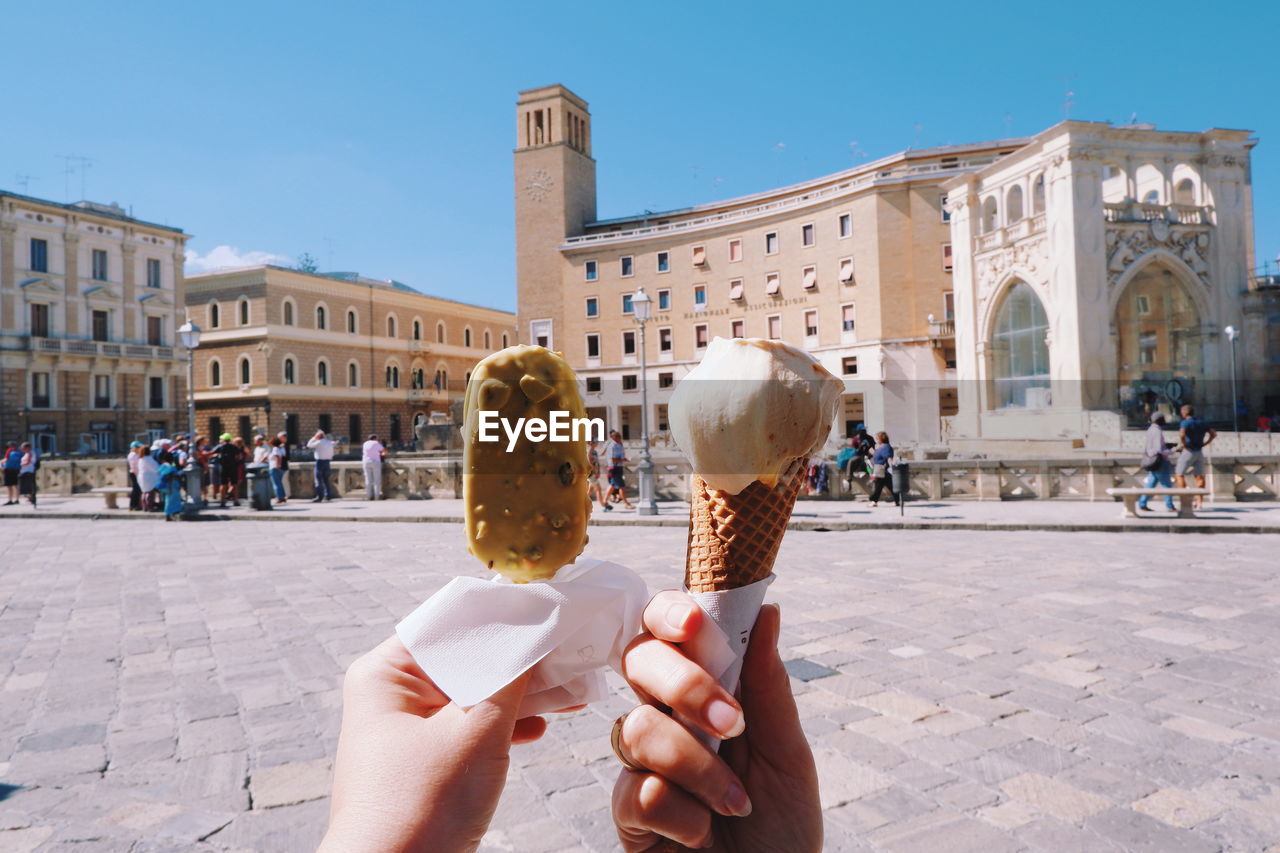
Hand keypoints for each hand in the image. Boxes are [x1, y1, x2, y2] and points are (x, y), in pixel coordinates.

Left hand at [318, 636, 549, 852]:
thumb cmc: (423, 804)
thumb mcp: (476, 729)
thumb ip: (511, 674)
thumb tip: (540, 627)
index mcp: (388, 671)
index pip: (452, 620)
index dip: (505, 613)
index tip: (553, 607)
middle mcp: (392, 692)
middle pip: (467, 655)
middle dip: (522, 657)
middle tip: (572, 649)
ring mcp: (407, 727)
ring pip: (474, 691)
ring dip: (522, 692)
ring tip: (570, 689)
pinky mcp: (425, 758)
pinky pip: (470, 724)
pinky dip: (505, 722)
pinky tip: (542, 725)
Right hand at [612, 595, 821, 851]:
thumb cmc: (782, 827)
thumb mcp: (787, 755)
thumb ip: (769, 688)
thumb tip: (767, 610)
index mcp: (703, 691)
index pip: (669, 631)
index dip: (670, 612)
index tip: (694, 624)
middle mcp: (665, 716)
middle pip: (639, 660)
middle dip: (684, 685)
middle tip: (731, 723)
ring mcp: (641, 762)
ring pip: (639, 728)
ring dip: (698, 768)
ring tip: (735, 803)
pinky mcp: (626, 812)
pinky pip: (637, 790)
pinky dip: (684, 815)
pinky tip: (702, 834)